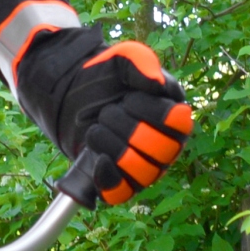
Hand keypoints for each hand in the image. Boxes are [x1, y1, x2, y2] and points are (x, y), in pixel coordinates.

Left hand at [22, 30, 192, 206]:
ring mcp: (145, 168)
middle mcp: (167, 146)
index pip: (179, 123)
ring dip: (114, 147)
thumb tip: (158, 85)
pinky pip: (121, 193)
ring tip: (97, 129)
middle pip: (160, 150)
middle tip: (107, 112)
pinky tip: (98, 158)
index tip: (129, 97)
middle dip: (127, 128)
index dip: (152, 111)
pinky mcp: (119, 182)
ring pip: (142, 171)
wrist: (70, 92)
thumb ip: (143, 62)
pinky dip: (109, 178)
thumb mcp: (123, 57)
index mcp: (175, 116)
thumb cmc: (105, 75)